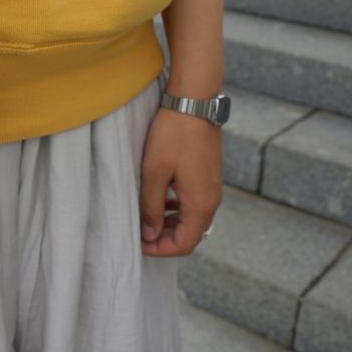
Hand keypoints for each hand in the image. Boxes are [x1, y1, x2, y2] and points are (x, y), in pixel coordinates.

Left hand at [138, 107, 222, 256]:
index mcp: (201, 204)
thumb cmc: (173, 136)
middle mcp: (212, 200)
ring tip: (145, 217)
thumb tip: (150, 234)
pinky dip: (177, 208)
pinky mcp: (209, 175)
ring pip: (193, 218)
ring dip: (170, 223)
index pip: (185, 244)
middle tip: (138, 232)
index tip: (138, 242)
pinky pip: (195, 202)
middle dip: (164, 238)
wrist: (195, 102)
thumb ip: (151, 207)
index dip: (160, 249)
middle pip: (190, 234)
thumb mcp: (154, 173)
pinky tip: (160, 200)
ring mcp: (213, 187)